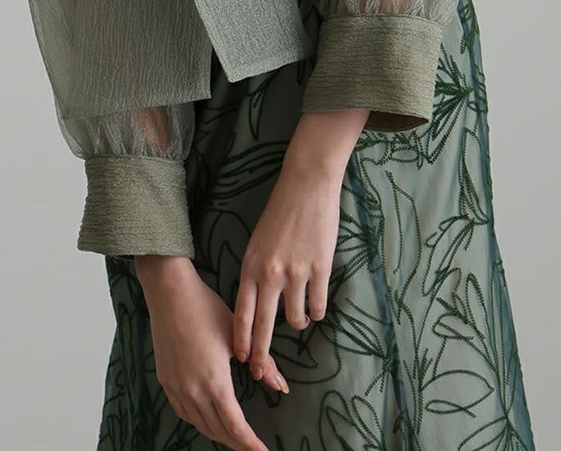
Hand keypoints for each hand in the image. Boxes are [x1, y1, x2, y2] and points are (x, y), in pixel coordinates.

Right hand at [140, 259, 289, 449]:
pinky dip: (199, 421)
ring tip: (235, 437)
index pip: (235, 426)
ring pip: (200, 424)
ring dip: (218, 434)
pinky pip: (184, 412)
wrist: (169, 292)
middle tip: (253, 448)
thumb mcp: (237, 333)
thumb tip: (281, 385)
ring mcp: (176, 387)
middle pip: (217, 430)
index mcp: (214, 381)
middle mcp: (192, 390)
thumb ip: (262, 363)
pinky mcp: (166, 381)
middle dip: (237, 443)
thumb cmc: (206, 308)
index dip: (249, 443)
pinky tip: (207, 418)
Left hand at [232, 156, 340, 381]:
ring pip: (295, 320)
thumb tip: (256, 305)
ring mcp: (296, 273)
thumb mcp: (258, 243)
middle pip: (263, 327)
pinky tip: (315, 303)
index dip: (241, 341)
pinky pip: (317, 307)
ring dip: (298, 323)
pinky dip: (317, 310)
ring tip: (300, 316)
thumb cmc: (280, 212)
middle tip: (261, 375)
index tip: (241, 360)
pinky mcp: (319, 270)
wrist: (305, 185)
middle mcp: (269, 274)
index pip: (241, 314)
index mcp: (250, 266)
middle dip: (261, 356)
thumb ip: (255, 273)